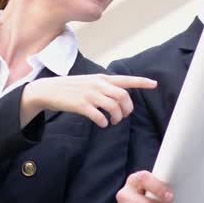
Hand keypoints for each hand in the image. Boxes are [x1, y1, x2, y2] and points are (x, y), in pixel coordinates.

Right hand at [20, 74, 155, 127]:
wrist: (49, 90)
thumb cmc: (71, 88)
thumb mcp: (89, 81)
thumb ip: (104, 86)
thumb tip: (119, 96)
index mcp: (101, 78)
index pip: (126, 79)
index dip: (141, 82)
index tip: (154, 84)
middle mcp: (98, 85)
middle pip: (123, 97)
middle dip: (127, 109)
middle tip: (123, 116)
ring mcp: (90, 94)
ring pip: (114, 107)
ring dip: (117, 118)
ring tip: (113, 121)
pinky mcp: (81, 105)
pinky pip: (99, 116)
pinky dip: (104, 122)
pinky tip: (102, 124)